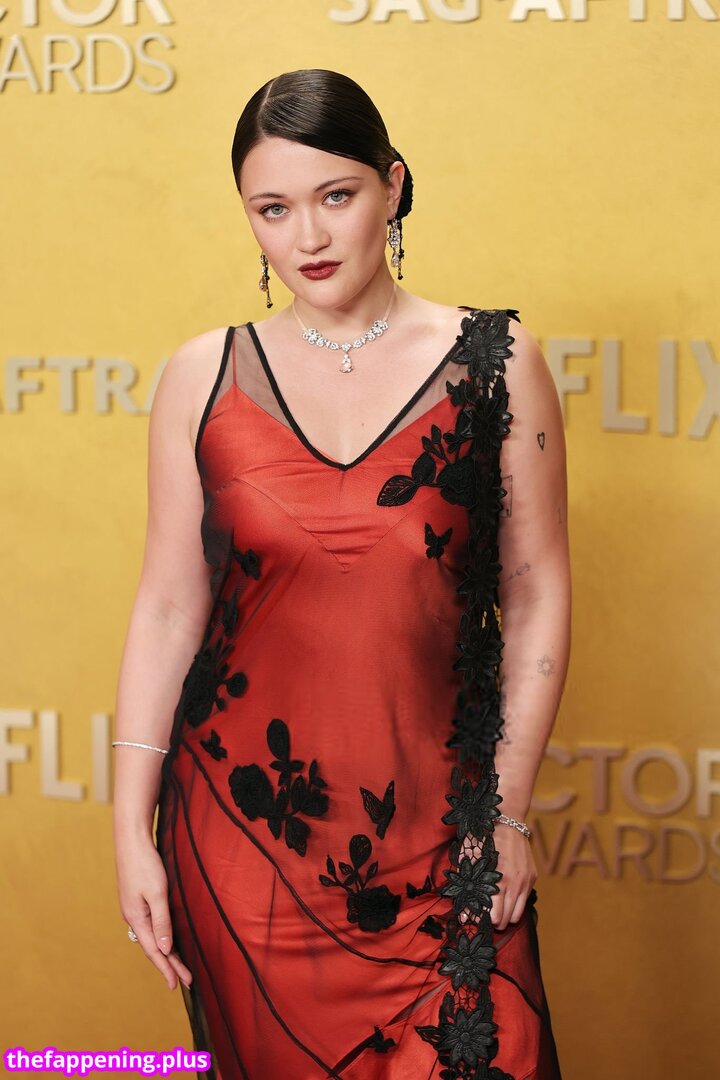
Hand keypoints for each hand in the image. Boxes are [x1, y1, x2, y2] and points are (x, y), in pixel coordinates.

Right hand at [114, 834, 193, 990]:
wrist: (131, 840)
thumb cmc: (145, 864)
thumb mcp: (157, 893)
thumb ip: (162, 921)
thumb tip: (165, 950)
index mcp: (136, 918)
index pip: (155, 951)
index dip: (167, 969)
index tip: (178, 985)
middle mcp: (133, 917)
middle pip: (154, 947)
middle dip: (170, 964)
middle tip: (186, 981)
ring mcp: (134, 908)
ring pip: (152, 937)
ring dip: (166, 951)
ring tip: (179, 966)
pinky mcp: (137, 900)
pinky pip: (151, 925)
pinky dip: (162, 936)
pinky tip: (168, 938)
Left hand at [458, 826, 536, 931]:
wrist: (507, 820)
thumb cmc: (483, 838)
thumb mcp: (470, 859)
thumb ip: (466, 886)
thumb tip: (465, 916)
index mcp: (498, 880)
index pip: (495, 916)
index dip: (484, 920)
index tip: (476, 917)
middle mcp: (515, 883)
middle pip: (506, 919)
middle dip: (495, 921)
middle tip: (486, 916)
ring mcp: (525, 881)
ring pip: (518, 914)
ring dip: (507, 915)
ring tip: (496, 909)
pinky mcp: (532, 877)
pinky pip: (524, 900)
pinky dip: (515, 903)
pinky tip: (506, 894)